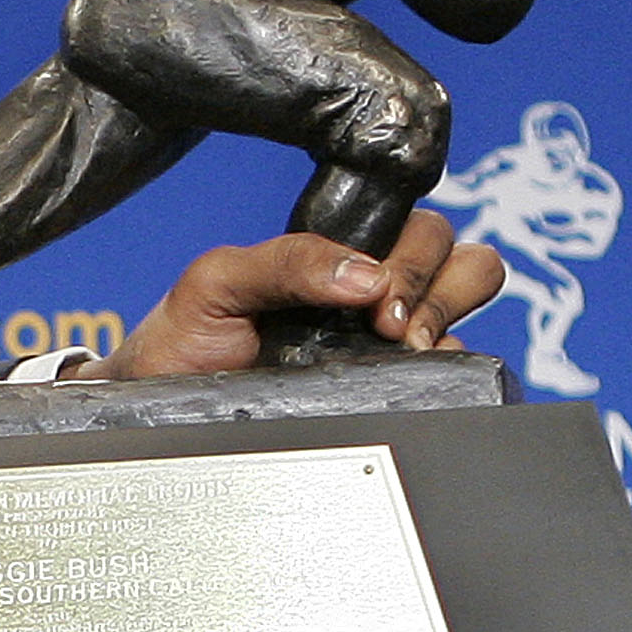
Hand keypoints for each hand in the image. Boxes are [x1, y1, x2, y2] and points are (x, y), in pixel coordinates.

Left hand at [100, 209, 506, 377]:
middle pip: (464, 262)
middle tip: (387, 324)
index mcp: (340, 258)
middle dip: (438, 285)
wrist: (163, 403)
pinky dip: (450, 369)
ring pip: (469, 311)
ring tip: (402, 346)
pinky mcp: (394, 391)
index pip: (419, 229)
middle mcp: (375, 296)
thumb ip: (287, 259)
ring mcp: (390, 346)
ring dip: (449, 316)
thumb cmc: (188, 335)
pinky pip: (456, 374)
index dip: (415, 254)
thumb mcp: (219, 279)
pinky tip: (408, 377)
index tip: (376, 293)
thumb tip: (366, 274)